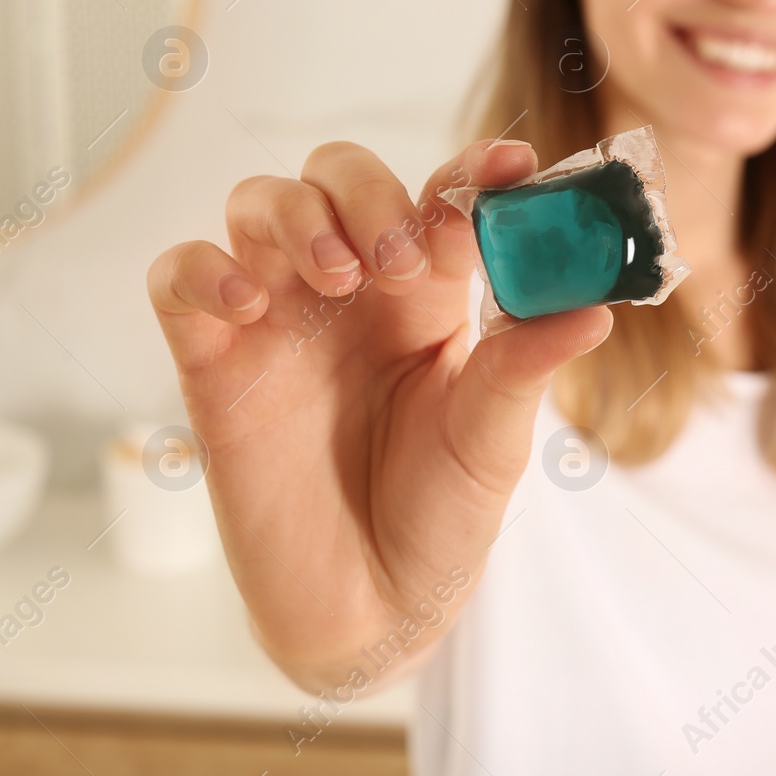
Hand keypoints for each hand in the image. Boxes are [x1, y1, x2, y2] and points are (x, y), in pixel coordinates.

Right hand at [147, 139, 611, 688]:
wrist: (373, 608)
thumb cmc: (441, 515)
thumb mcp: (494, 438)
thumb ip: (526, 365)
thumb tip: (596, 306)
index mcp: (426, 298)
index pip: (440, 203)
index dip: (471, 173)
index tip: (509, 166)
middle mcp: (352, 293)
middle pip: (338, 175)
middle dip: (368, 191)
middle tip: (400, 254)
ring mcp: (279, 320)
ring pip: (260, 203)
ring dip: (296, 215)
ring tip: (339, 275)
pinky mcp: (214, 362)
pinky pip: (178, 277)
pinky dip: (202, 268)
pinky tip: (248, 304)